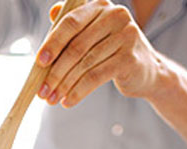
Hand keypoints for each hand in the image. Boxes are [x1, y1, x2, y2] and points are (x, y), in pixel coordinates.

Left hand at [36, 0, 162, 106]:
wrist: (147, 71)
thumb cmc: (113, 51)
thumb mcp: (94, 34)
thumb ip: (75, 24)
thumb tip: (52, 12)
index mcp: (101, 6)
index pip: (71, 22)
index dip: (53, 43)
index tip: (39, 62)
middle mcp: (115, 16)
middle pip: (76, 46)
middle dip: (55, 72)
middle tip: (42, 90)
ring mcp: (126, 36)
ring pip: (84, 64)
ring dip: (64, 85)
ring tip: (52, 99)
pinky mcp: (129, 59)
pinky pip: (96, 77)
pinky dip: (78, 92)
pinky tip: (68, 102)